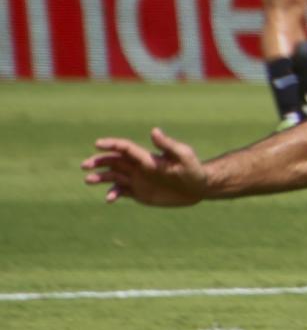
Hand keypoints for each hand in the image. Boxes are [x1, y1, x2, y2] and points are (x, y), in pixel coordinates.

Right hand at [82, 128, 208, 205]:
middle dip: (98, 161)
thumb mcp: (183, 155)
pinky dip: (113, 194)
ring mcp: (138, 180)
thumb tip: (154, 130)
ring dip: (100, 178)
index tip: (98, 144)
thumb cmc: (193, 169)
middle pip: (113, 161)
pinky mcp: (139, 193)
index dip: (111, 145)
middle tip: (85, 165)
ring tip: (88, 180)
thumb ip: (167, 145)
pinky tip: (109, 199)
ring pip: (113, 177)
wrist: (198, 188)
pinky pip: (121, 192)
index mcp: (147, 157)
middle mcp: (139, 167)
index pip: (124, 148)